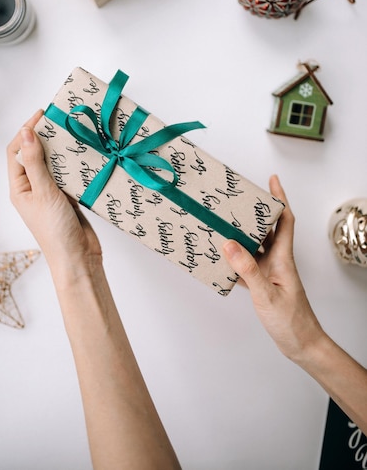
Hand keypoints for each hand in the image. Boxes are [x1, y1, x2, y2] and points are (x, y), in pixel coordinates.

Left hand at [7, 111, 101, 288]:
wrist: (78, 258)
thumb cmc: (55, 231)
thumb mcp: (43, 192)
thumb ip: (35, 162)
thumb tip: (26, 133)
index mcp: (20, 188)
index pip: (16, 151)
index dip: (26, 131)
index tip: (42, 115)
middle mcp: (33, 188)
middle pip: (35, 154)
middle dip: (46, 137)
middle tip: (61, 121)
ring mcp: (51, 193)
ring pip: (54, 164)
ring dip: (62, 150)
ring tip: (75, 134)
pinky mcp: (69, 197)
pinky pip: (69, 175)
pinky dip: (75, 164)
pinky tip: (85, 155)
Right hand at [223, 175, 323, 362]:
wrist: (302, 344)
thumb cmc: (292, 322)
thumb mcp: (266, 294)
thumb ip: (247, 269)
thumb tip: (229, 243)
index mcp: (283, 258)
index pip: (284, 220)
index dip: (279, 199)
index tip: (272, 180)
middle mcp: (278, 261)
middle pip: (268, 229)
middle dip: (255, 212)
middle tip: (239, 198)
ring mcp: (271, 272)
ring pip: (255, 246)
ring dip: (242, 235)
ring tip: (225, 223)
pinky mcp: (265, 284)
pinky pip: (247, 266)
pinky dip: (235, 260)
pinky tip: (222, 260)